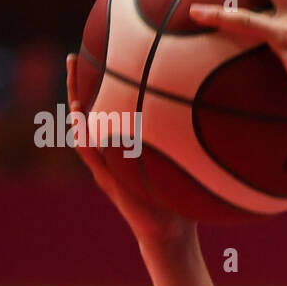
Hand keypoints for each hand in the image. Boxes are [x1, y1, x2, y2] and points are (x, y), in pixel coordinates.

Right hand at [66, 54, 193, 246]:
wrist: (169, 232)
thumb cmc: (179, 197)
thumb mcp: (184, 162)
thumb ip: (190, 139)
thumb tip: (216, 110)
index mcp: (126, 144)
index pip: (111, 106)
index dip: (104, 82)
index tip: (102, 53)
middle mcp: (112, 151)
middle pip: (90, 112)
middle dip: (79, 85)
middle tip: (72, 57)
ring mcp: (106, 166)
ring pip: (84, 132)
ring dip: (75, 111)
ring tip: (70, 87)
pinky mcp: (108, 183)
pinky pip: (92, 158)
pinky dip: (84, 141)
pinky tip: (79, 124)